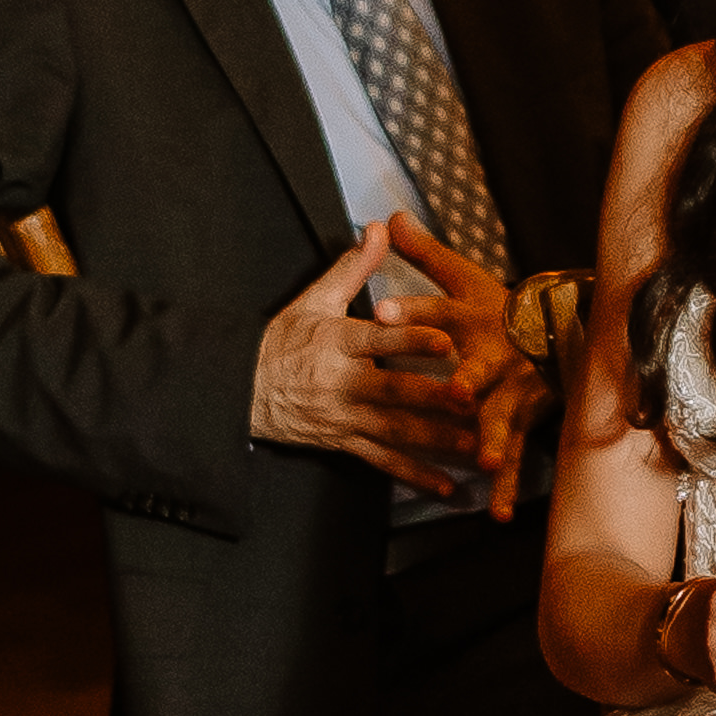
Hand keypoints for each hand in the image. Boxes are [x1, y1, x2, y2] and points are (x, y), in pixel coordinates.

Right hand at [249, 220, 481, 491]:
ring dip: (437, 441)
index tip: (445, 339)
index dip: (411, 340)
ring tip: (477, 446)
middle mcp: (341, 383)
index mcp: (336, 342)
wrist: (238, 392)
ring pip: (395, 432)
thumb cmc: (281, 342)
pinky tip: (447, 486)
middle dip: (433, 398)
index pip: (378, 339)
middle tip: (472, 399)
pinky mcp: (343, 443)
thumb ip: (353, 267)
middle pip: (392, 392)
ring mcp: (343, 418)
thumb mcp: (312, 299)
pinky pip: (383, 462)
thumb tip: (377, 228)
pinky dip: (415, 476)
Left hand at [381, 215, 536, 518]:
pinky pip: (512, 457)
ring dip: (492, 438)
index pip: (439, 309)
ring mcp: (513, 394)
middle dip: (469, 378)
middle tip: (455, 389)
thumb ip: (425, 252)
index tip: (380, 309)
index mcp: (476, 319)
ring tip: (481, 458)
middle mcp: (498, 357)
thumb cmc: (503, 309)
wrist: (564, 334)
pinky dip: (505, 485)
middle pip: (481, 368)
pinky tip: (495, 511)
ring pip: (501, 417)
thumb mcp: (466, 277)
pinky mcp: (522, 423)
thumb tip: (388, 216)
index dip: (412, 308)